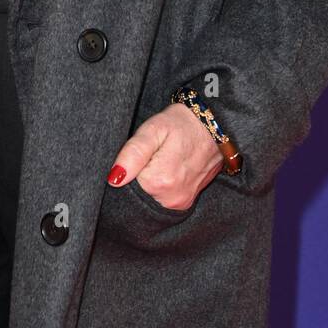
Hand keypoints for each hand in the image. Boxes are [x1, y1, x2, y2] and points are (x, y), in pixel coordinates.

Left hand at [107, 103, 223, 209]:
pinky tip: (168, 168)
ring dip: (150, 182)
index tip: (143, 154)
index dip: (130, 167)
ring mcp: (179, 204)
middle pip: (137, 193)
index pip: (125, 184)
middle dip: (139, 177)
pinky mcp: (185, 203)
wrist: (214, 126)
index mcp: (158, 182)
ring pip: (149, 197)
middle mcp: (170, 199)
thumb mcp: (153, 129)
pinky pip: (162, 199)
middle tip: (153, 155)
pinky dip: (160, 187)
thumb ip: (133, 153)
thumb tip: (114, 179)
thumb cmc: (181, 123)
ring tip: (162, 160)